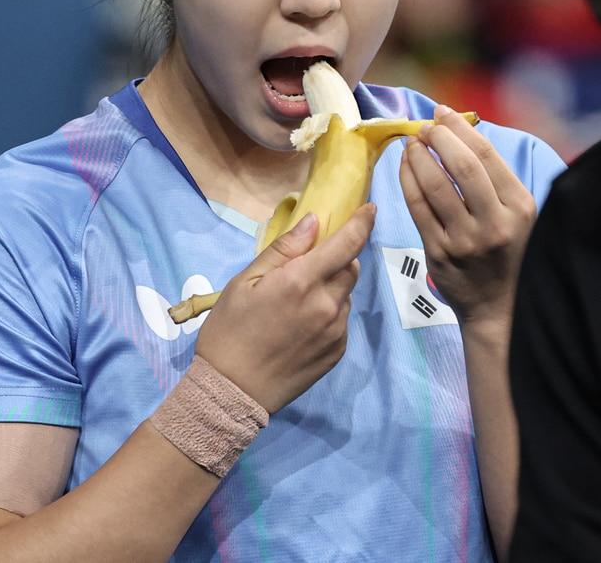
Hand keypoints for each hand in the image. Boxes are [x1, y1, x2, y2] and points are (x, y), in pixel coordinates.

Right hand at [194, 204, 373, 413]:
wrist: (231, 392)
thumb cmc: (229, 331)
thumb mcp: (244, 282)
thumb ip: (283, 250)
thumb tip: (314, 222)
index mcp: (302, 281)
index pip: (347, 243)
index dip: (363, 222)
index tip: (371, 209)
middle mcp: (326, 304)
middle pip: (351, 268)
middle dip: (339, 259)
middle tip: (310, 267)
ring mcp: (336, 330)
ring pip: (346, 295)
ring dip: (333, 289)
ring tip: (298, 303)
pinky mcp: (338, 352)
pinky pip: (342, 320)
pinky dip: (329, 313)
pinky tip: (301, 326)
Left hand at [398, 106, 536, 326]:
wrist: (498, 308)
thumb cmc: (509, 254)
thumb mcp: (520, 216)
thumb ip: (499, 182)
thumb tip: (465, 136)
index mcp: (520, 208)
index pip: (488, 157)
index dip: (461, 130)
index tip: (445, 114)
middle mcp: (494, 223)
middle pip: (463, 167)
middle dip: (440, 138)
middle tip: (427, 126)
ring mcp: (464, 240)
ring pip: (435, 185)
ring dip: (419, 156)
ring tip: (412, 142)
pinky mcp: (439, 253)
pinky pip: (418, 208)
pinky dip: (407, 180)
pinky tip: (404, 166)